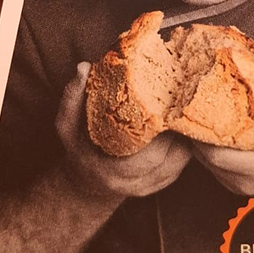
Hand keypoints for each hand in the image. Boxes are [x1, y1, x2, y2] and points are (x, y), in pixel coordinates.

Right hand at [55, 61, 190, 200]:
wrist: (87, 182)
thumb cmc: (79, 148)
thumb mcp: (67, 125)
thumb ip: (73, 97)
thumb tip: (84, 67)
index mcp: (111, 171)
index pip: (147, 156)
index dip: (160, 130)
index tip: (163, 103)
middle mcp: (135, 184)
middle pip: (169, 157)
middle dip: (176, 128)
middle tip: (179, 98)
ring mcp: (151, 186)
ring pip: (180, 159)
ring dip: (185, 134)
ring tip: (184, 106)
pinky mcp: (163, 182)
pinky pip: (182, 162)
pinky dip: (186, 142)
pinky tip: (184, 121)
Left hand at [190, 51, 253, 196]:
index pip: (219, 156)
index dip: (202, 132)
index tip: (195, 103)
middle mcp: (248, 182)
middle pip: (206, 158)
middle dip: (196, 130)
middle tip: (189, 100)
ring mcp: (239, 187)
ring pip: (206, 164)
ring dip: (199, 138)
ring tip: (195, 109)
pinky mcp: (236, 185)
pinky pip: (212, 166)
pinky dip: (207, 147)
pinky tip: (208, 124)